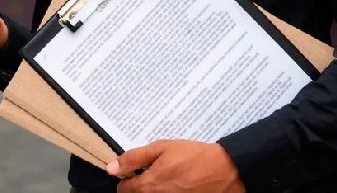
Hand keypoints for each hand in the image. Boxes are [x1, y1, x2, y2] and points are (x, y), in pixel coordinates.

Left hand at [108, 140, 243, 192]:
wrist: (225, 170)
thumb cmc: (194, 156)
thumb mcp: (162, 148)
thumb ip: (134, 158)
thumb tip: (111, 168)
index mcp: (148, 186)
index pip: (123, 189)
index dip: (126, 178)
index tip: (134, 171)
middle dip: (138, 187)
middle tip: (151, 175)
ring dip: (152, 190)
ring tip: (165, 179)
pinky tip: (176, 185)